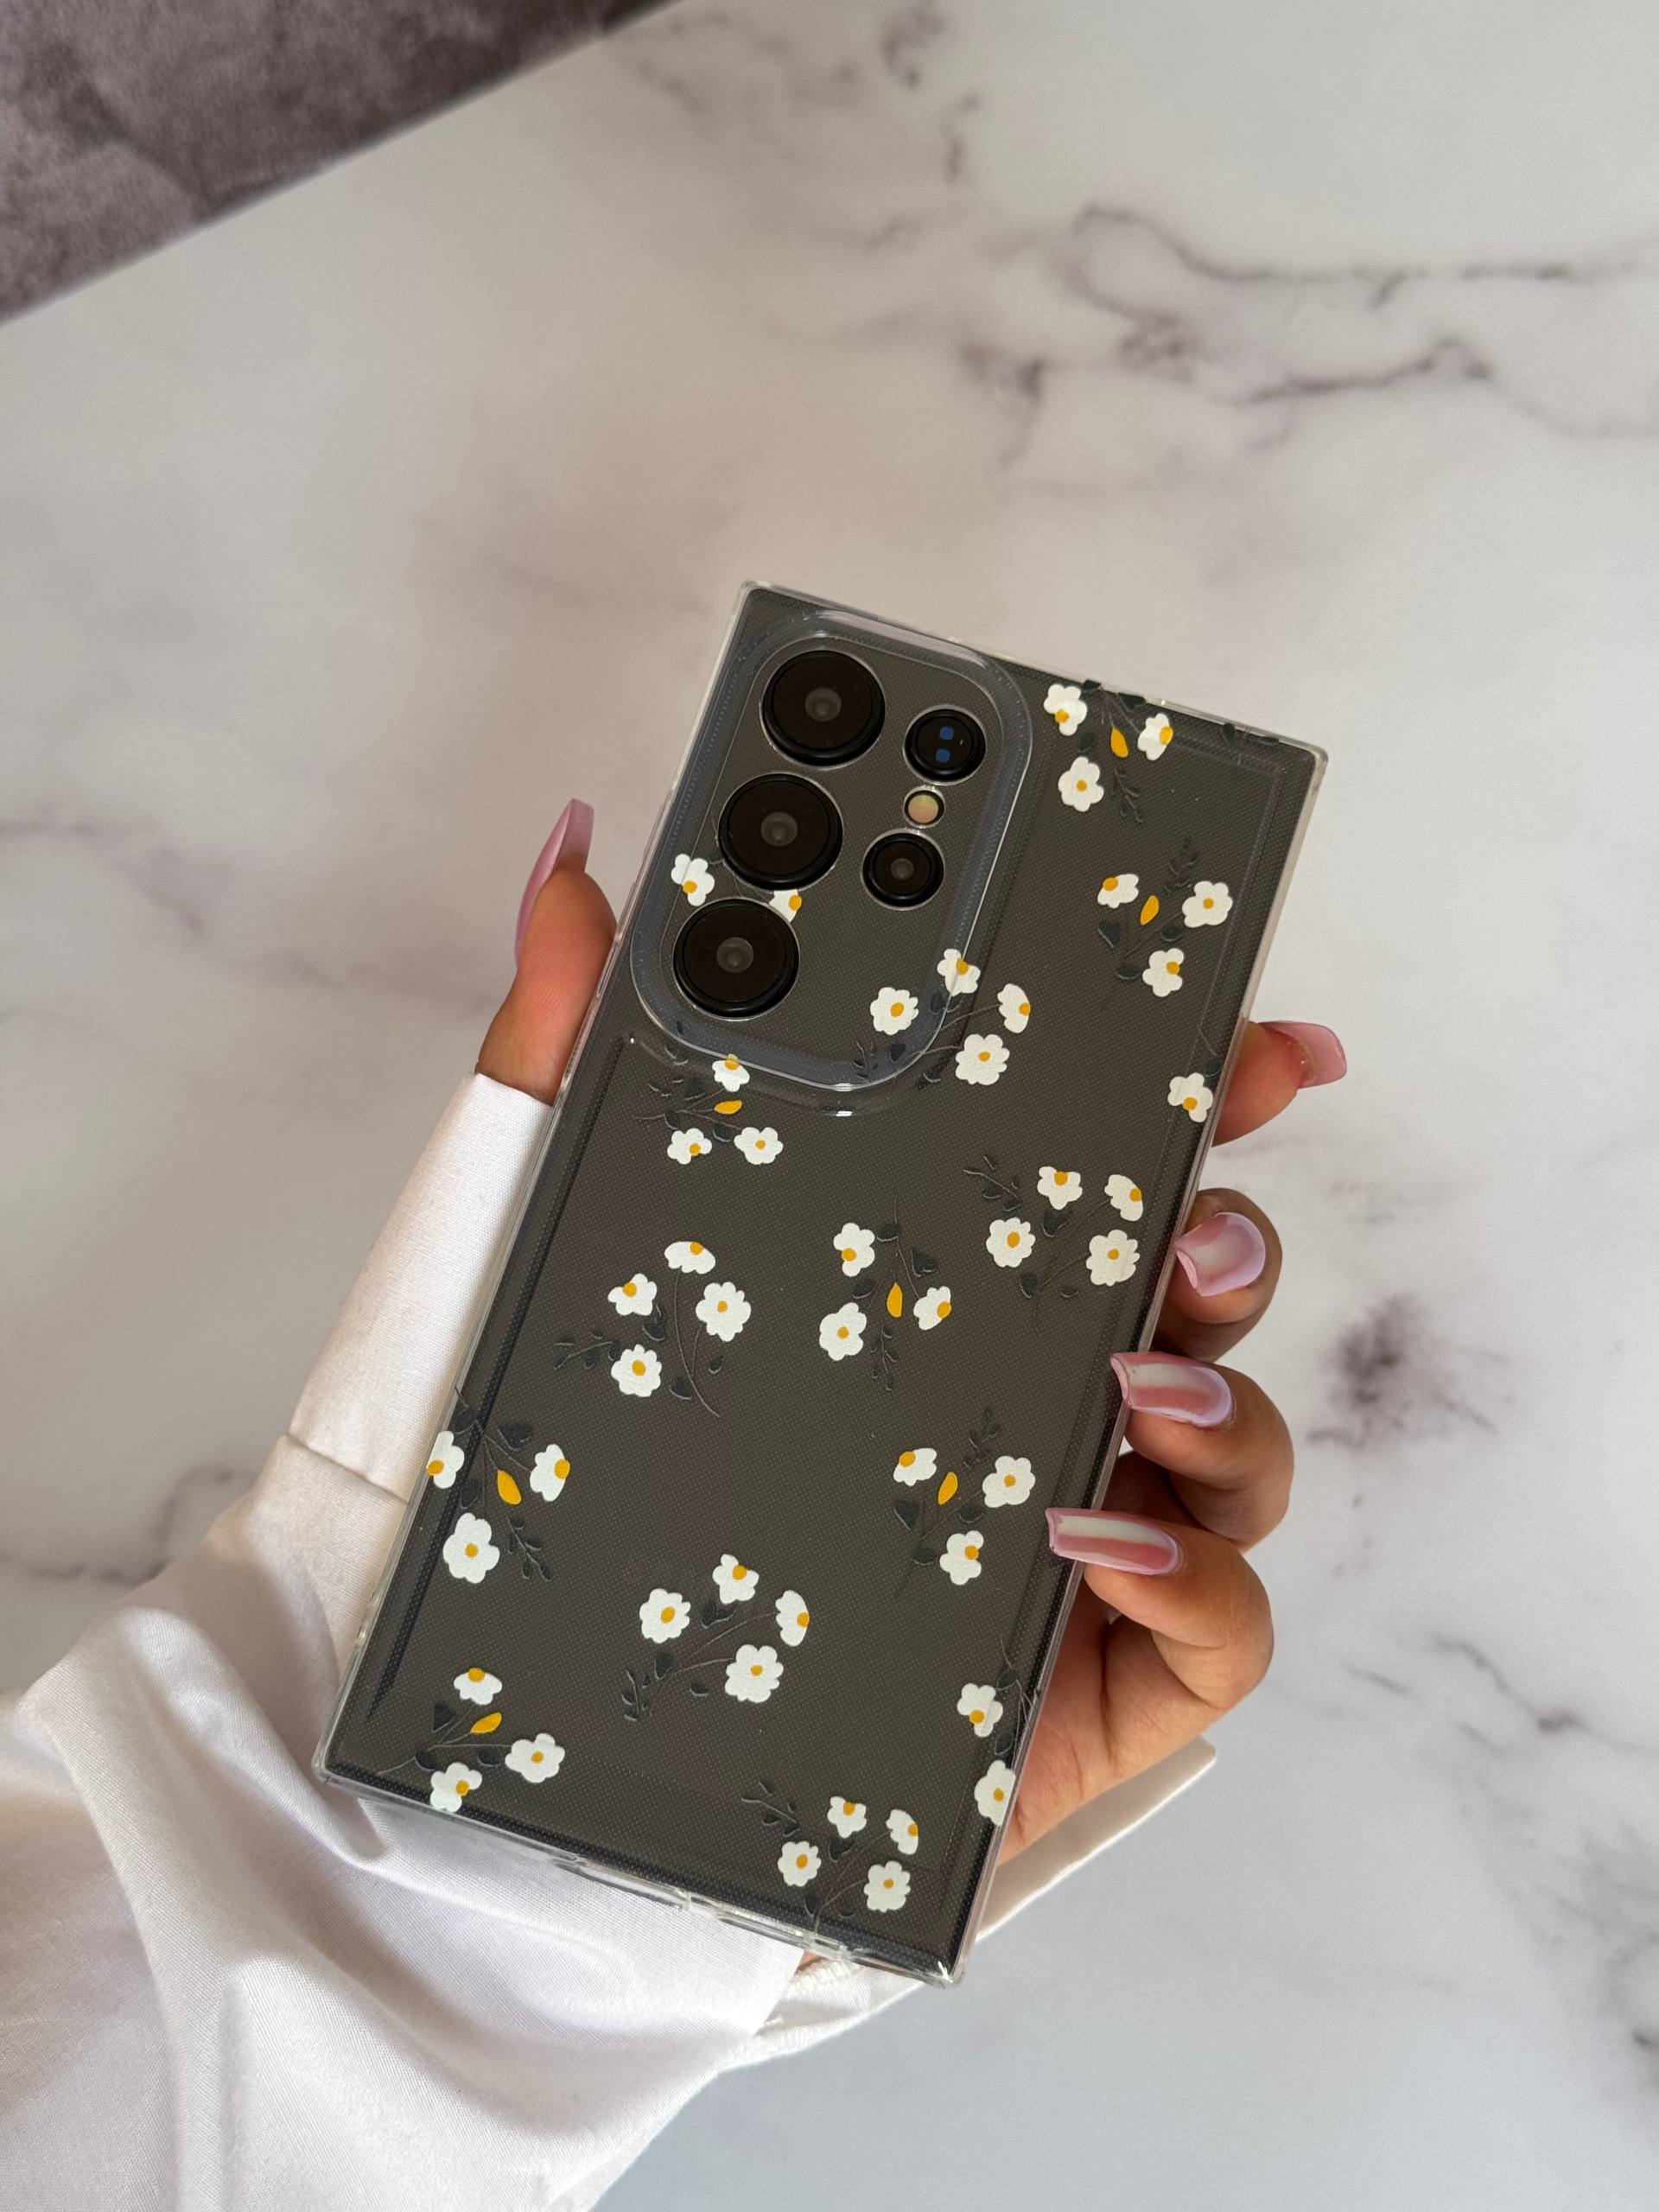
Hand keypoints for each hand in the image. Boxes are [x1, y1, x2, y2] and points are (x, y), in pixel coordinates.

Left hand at [479, 803, 1345, 1863]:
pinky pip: (1223, 1626)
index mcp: (962, 1287)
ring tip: (1139, 1382)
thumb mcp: (558, 1236)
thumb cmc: (587, 1477)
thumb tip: (574, 858)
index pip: (1118, 1171)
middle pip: (1204, 1295)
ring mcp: (1088, 1538)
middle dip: (1233, 1238)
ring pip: (1241, 1447)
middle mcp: (1043, 1399)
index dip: (1208, 1098)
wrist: (563, 1727)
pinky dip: (1194, 1577)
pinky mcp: (1102, 1679)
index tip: (1260, 1041)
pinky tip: (1094, 1542)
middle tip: (1186, 1224)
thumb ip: (574, 1046)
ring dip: (1227, 1400)